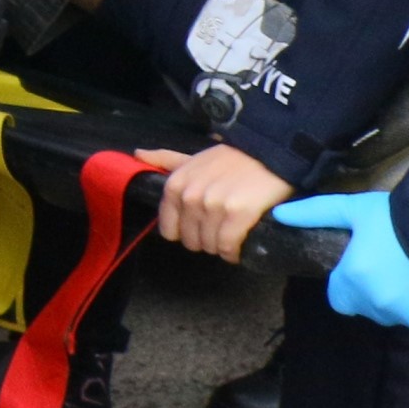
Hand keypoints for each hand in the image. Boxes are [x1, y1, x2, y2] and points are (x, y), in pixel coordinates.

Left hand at [138, 144, 296, 262]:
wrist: (270, 155)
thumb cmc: (232, 159)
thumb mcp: (195, 158)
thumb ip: (167, 159)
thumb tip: (138, 154)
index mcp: (175, 185)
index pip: (169, 230)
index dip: (185, 232)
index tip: (201, 227)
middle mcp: (190, 196)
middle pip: (191, 241)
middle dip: (206, 240)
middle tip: (221, 229)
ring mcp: (213, 205)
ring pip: (210, 246)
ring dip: (222, 247)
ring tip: (233, 234)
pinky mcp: (237, 214)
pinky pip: (228, 247)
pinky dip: (234, 253)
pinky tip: (241, 245)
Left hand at [272, 192, 408, 339]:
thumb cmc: (402, 217)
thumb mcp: (356, 209)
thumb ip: (316, 214)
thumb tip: (278, 215)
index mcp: (354, 282)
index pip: (340, 298)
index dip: (351, 282)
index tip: (368, 264)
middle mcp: (382, 307)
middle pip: (373, 307)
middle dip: (381, 291)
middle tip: (401, 263)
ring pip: (407, 316)